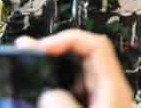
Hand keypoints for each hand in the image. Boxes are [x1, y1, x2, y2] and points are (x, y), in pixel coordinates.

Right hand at [17, 30, 132, 107]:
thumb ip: (65, 106)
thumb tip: (48, 94)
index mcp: (114, 88)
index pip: (97, 45)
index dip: (69, 38)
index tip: (42, 46)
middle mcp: (109, 91)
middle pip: (83, 57)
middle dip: (55, 50)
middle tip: (27, 50)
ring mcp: (100, 101)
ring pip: (75, 75)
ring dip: (51, 69)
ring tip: (27, 65)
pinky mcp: (92, 107)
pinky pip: (72, 92)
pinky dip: (54, 87)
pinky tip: (38, 91)